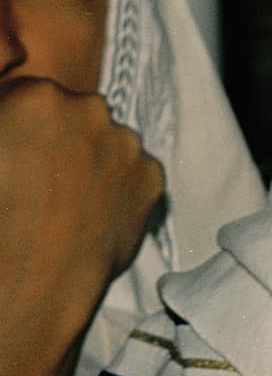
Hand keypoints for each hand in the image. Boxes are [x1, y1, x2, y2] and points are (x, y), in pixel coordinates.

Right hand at [0, 84, 160, 375]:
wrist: (24, 280)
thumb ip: (3, 111)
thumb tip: (11, 95)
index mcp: (37, 96)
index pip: (31, 95)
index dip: (20, 125)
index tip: (12, 152)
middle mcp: (90, 109)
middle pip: (75, 112)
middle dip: (59, 137)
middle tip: (36, 180)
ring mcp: (127, 144)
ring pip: (108, 142)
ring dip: (93, 160)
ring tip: (62, 203)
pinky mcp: (152, 178)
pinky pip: (135, 174)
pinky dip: (120, 189)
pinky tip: (89, 216)